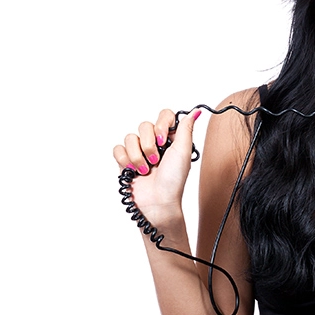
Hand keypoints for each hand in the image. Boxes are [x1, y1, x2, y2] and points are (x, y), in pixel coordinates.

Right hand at [113, 109, 200, 223]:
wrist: (157, 203)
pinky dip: (125, 160)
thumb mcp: (183, 152)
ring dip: (137, 156)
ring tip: (146, 170)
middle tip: (156, 160)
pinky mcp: (125, 162)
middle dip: (149, 145)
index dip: (161, 125)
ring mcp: (139, 152)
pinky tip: (133, 171)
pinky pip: (118, 148)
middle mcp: (155, 143)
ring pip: (130, 137)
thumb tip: (197, 111)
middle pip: (144, 125)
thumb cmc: (173, 181)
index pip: (164, 115)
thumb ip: (186, 128)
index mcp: (171, 139)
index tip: (164, 140)